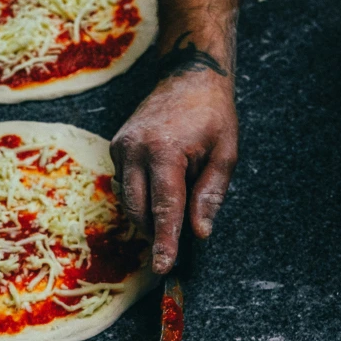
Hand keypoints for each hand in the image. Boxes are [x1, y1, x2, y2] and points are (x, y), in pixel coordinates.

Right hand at [110, 71, 237, 274]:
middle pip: (140, 210)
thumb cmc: (212, 114)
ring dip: (149, 214)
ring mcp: (121, 147)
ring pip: (129, 201)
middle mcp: (135, 149)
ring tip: (175, 202)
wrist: (188, 74)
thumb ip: (210, 195)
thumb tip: (199, 233)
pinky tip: (162, 185)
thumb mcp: (225, 154)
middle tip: (178, 241)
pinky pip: (126, 186)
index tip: (163, 267)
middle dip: (156, 231)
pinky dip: (142, 196)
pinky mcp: (115, 147)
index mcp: (164, 151)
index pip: (164, 208)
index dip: (164, 241)